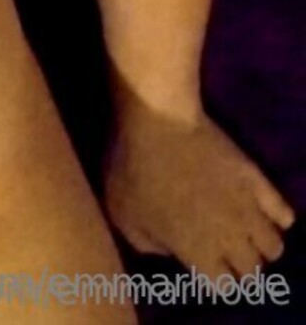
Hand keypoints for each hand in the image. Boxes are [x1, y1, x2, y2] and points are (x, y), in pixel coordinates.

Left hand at [101, 97, 295, 282]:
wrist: (157, 120)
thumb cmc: (132, 168)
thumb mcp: (122, 215)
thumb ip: (147, 244)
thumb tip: (167, 250)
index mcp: (198, 252)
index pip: (224, 286)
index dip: (214, 279)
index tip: (204, 266)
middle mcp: (230, 238)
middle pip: (252, 269)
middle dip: (240, 265)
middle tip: (226, 251)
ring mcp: (248, 208)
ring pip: (274, 246)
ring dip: (262, 244)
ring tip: (247, 233)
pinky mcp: (256, 180)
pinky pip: (283, 212)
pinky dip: (279, 217)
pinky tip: (264, 211)